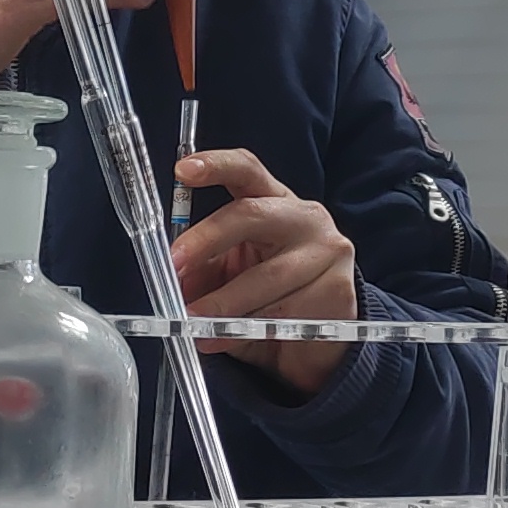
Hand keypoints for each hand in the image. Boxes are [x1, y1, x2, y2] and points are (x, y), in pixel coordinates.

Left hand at [169, 149, 356, 395]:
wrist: (316, 342)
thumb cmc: (266, 296)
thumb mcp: (227, 274)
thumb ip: (200, 268)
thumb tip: (168, 275)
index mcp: (274, 201)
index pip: (246, 170)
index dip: (216, 165)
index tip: (183, 170)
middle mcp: (304, 217)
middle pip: (251, 215)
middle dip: (206, 240)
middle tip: (174, 266)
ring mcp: (328, 251)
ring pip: (266, 276)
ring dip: (222, 304)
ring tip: (193, 324)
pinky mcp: (339, 290)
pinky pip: (286, 310)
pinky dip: (248, 328)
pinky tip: (228, 338)